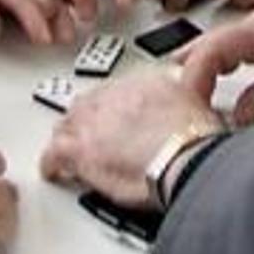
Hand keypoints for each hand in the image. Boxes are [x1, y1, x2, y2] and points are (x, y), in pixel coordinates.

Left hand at [40, 71, 224, 207]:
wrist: (188, 157)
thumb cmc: (199, 139)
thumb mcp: (203, 103)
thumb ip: (192, 96)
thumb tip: (197, 100)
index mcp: (144, 82)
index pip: (117, 92)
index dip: (113, 109)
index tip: (116, 119)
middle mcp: (114, 97)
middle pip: (88, 106)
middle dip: (86, 121)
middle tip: (89, 136)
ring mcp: (94, 123)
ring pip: (67, 126)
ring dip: (67, 138)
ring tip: (67, 152)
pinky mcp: (82, 151)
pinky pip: (54, 154)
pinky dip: (51, 163)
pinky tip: (53, 171)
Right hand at [177, 0, 253, 122]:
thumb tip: (237, 114)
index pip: (211, 51)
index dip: (193, 79)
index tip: (188, 103)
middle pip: (206, 44)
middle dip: (187, 74)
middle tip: (177, 102)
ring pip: (216, 43)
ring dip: (200, 68)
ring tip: (188, 95)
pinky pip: (231, 44)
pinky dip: (216, 63)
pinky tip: (213, 78)